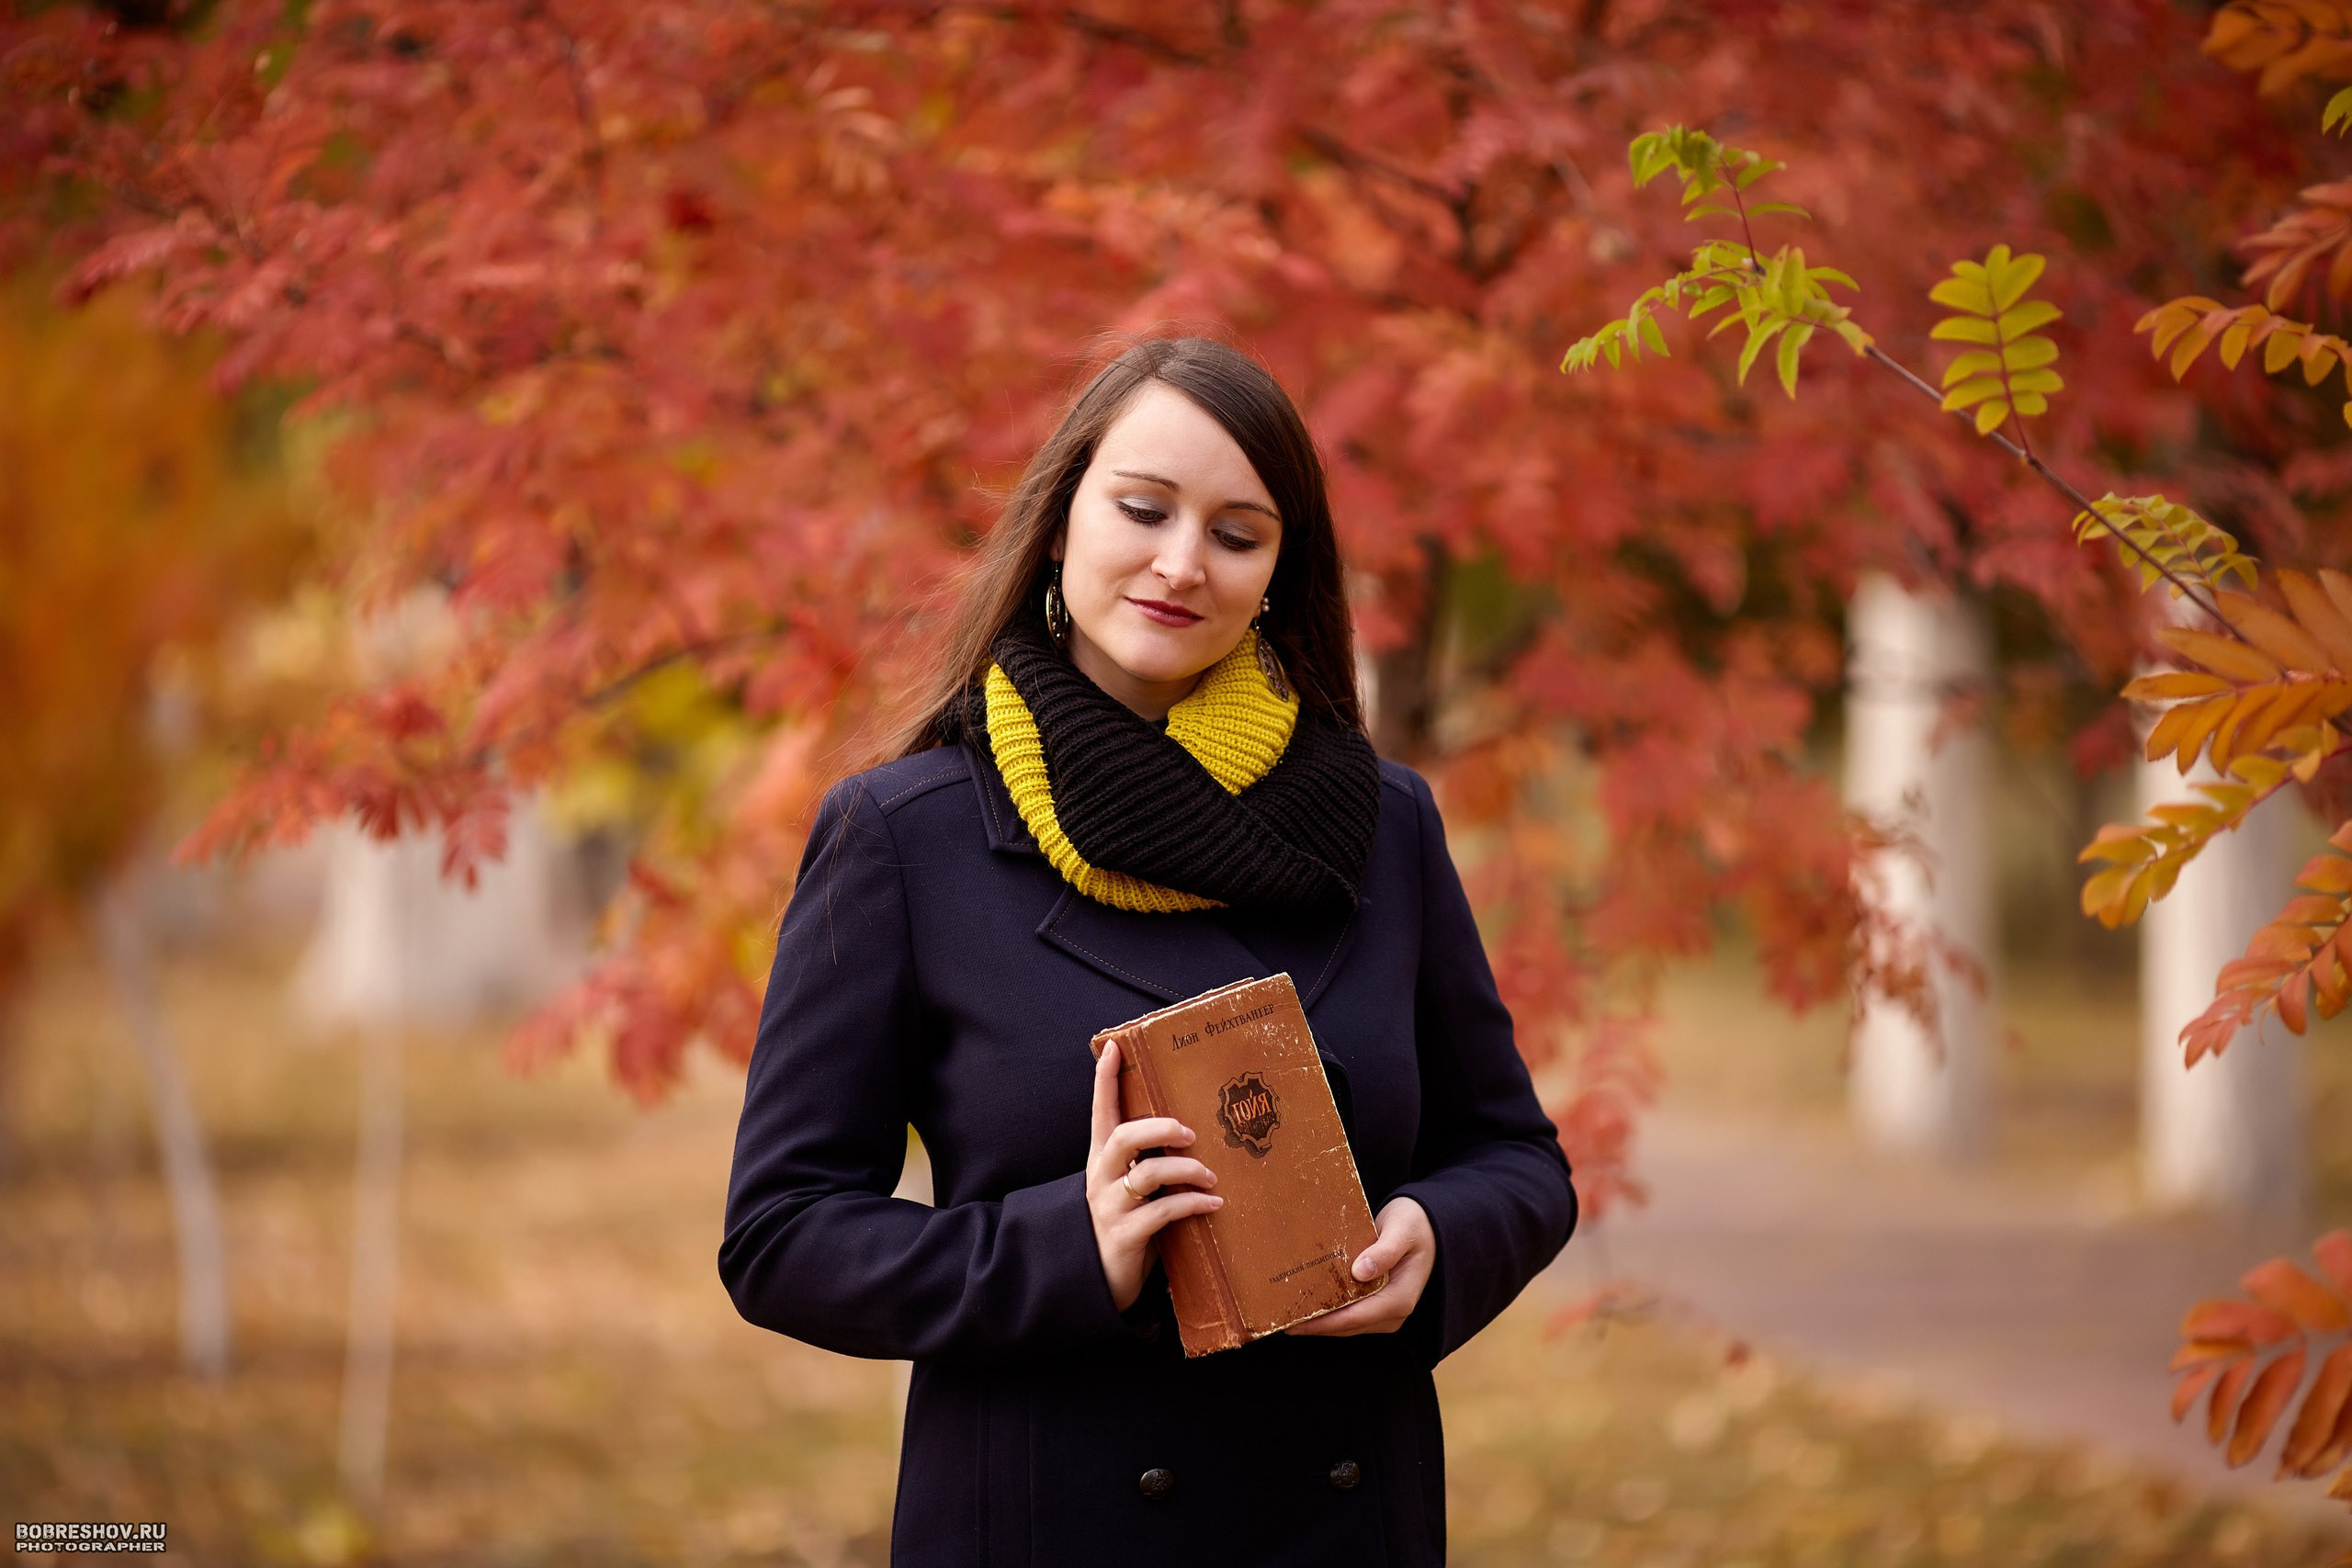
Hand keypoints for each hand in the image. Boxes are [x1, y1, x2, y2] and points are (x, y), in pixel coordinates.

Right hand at [1087, 1037, 1222, 1311]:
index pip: (1101, 1111)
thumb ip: (1150, 1162)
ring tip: (1211, 1175)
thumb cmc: (1125, 1223)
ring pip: (1145, 1175)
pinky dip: (1192, 1205)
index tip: (1114, 1046)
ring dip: (1184, 1170)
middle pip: (1122, 1137)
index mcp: (1102, 1160)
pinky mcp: (1124, 1236)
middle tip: (1189, 1132)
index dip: (1105, 1079)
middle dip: (1157, 1127)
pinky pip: (1162, 1213)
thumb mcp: (1131, 1188)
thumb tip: (1197, 1132)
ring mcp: (1110, 1207)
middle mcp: (1101, 1178)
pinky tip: (1214, 1204)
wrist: (1097, 1279)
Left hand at [1285, 1195, 1435, 1336]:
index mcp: (1400, 1299)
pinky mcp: (1379, 1306)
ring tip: (1287, 1312)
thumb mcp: (1402, 1231)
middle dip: (1315, 1325)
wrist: (1430, 1226)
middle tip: (1279, 1319)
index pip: (1354, 1318)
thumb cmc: (1415, 1224)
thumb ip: (1384, 1251)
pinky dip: (1330, 1312)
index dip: (1323, 1323)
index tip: (1294, 1323)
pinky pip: (1350, 1314)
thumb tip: (1361, 1273)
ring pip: (1346, 1324)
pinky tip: (1307, 1303)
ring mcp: (1386, 1312)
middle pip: (1347, 1326)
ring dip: (1320, 1321)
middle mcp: (1393, 1313)